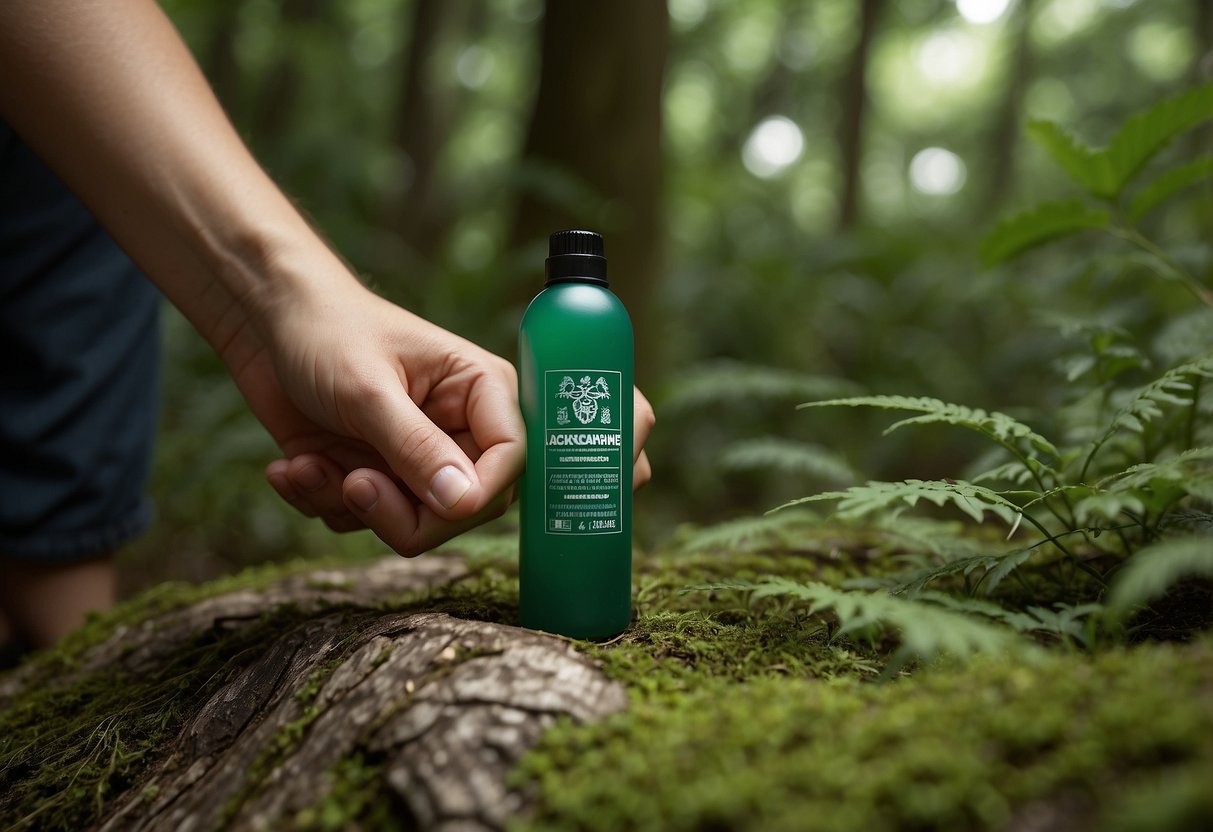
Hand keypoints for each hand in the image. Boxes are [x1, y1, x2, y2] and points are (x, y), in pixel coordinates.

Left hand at [224, 283, 524, 555]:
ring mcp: (414, 456)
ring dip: (347, 505)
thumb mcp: (369, 391)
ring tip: (306, 465)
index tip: (424, 508)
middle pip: (465, 506)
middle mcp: (458, 428)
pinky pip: (364, 520)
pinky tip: (295, 466)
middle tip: (352, 486)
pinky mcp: (374, 474)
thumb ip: (417, 448)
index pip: (512, 459)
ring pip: (410, 522)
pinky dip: (323, 501)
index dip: (475, 496)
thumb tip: (464, 503)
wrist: (266, 320)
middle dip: (402, 513)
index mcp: (481, 391)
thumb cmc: (326, 331)